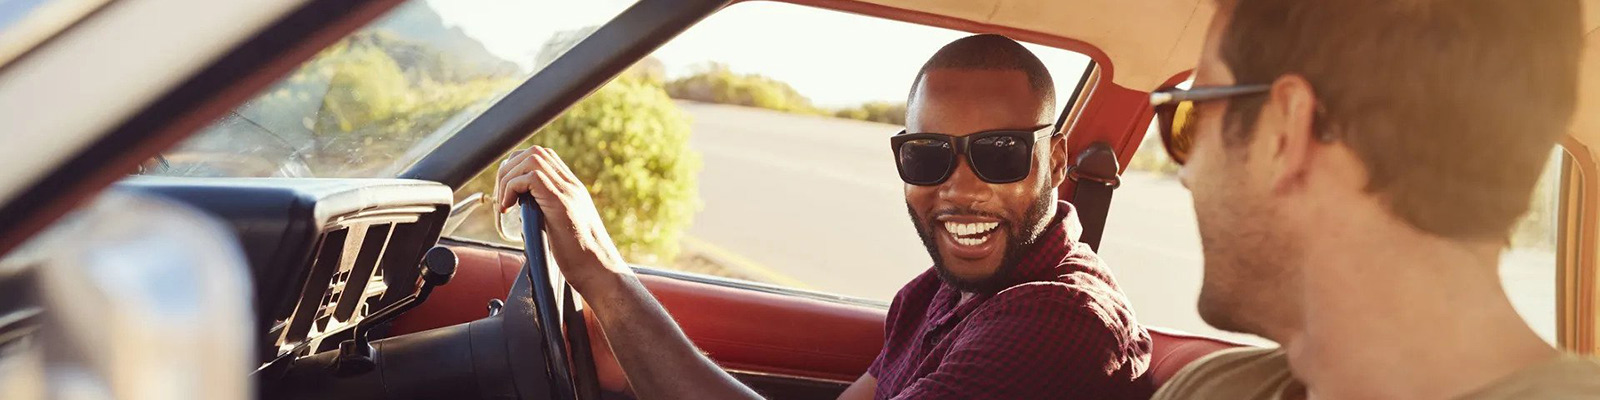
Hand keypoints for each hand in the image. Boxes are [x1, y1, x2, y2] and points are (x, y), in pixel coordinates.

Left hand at [495, 146, 630, 291]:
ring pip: (531, 159)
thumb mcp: (562, 229)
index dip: (519, 167)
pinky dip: (512, 188)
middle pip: (535, 152)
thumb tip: (524, 214)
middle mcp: (571, 186)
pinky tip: (508, 208)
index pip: (543, 158)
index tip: (508, 191)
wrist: (600, 272)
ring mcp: (568, 192)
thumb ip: (548, 215)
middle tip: (501, 197)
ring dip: (508, 178)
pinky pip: (530, 177)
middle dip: (509, 170)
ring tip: (504, 202)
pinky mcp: (561, 203)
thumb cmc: (581, 260)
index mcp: (572, 190)